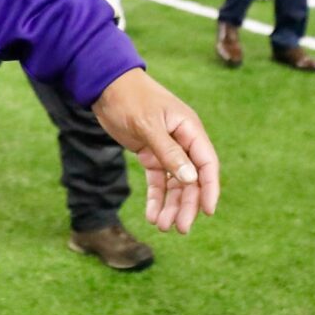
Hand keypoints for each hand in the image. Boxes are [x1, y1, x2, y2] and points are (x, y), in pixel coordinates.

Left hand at [91, 68, 220, 233]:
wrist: (104, 85)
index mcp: (189, 129)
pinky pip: (158, 180)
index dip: (209, 189)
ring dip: (170, 205)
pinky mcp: (150, 154)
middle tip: (179, 229)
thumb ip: (169, 152)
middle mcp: (182, 141)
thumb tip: (191, 179)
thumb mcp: (148, 125)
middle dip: (186, 205)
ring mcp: (167, 149)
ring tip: (161, 226)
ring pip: (175, 184)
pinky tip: (152, 215)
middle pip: (191, 179)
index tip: (208, 212)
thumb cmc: (129, 97)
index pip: (207, 164)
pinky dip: (156, 198)